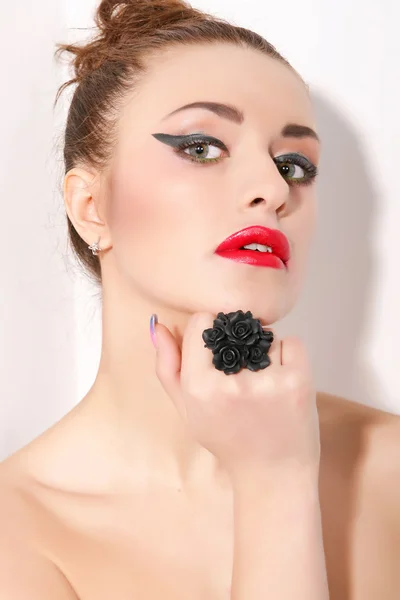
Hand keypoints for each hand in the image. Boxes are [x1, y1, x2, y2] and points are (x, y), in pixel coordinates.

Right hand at [153, 312, 320, 480]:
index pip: (202, 322)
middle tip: (245, 375)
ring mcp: (268, 382)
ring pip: (267, 335)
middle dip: (240, 343)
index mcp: (199, 388)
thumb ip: (169, 367)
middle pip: (236, 327)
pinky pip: (293, 343)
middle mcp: (232, 383)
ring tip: (266, 385)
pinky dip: (291, 357)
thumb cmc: (227, 440)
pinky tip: (284, 383)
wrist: (273, 475)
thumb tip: (161, 325)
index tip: (219, 352)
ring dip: (267, 353)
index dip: (210, 331)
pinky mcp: (299, 382)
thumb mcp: (188, 408)